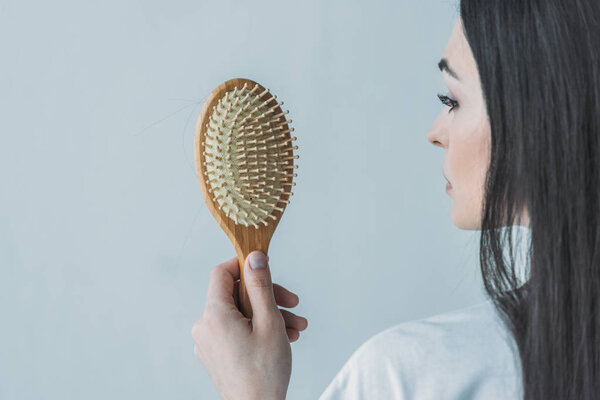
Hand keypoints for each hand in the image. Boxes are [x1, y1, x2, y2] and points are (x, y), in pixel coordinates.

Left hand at [191, 251, 307, 399]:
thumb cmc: (264, 373)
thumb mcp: (269, 321)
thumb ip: (261, 286)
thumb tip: (254, 257)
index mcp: (214, 315)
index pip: (222, 273)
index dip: (244, 265)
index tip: (265, 267)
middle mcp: (205, 326)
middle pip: (236, 295)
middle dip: (268, 296)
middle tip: (293, 303)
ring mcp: (209, 343)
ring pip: (241, 315)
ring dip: (270, 315)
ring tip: (296, 328)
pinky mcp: (216, 354)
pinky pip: (237, 331)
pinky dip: (258, 330)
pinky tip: (284, 338)